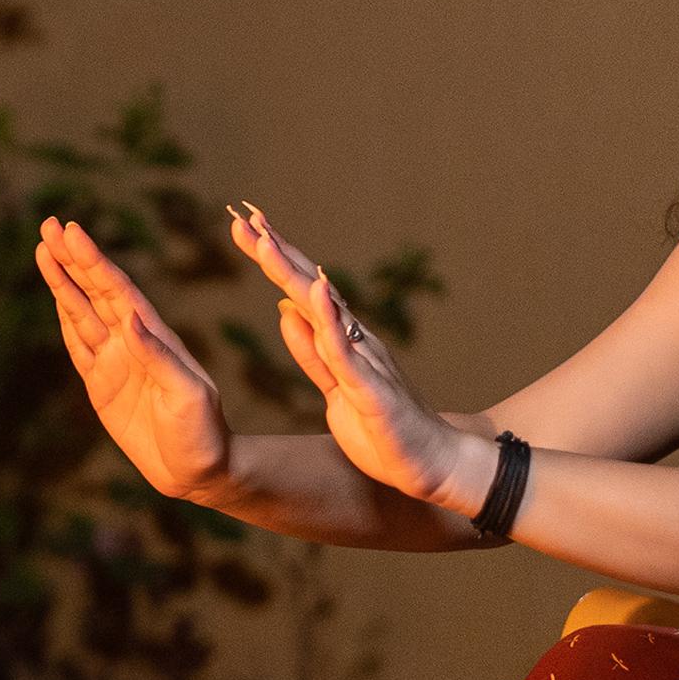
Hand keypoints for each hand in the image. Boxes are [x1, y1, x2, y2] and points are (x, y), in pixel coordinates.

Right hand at [36, 218, 237, 503]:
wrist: (201, 471)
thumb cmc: (203, 433)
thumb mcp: (186, 394)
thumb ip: (157, 356)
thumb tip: (129, 318)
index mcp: (154, 336)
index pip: (117, 289)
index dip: (93, 260)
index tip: (72, 231)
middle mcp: (131, 341)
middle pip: (94, 291)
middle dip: (71, 258)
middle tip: (47, 224)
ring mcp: (115, 362)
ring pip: (80, 312)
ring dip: (62, 282)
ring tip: (42, 250)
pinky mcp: (103, 386)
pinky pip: (78, 346)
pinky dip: (65, 319)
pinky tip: (57, 297)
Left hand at [231, 204, 496, 518]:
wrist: (433, 463)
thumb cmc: (383, 428)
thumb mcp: (333, 386)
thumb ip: (310, 350)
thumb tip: (284, 308)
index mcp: (341, 340)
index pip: (302, 291)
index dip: (274, 260)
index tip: (245, 227)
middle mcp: (355, 339)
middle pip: (311, 286)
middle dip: (279, 251)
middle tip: (247, 215)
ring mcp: (365, 361)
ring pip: (325, 310)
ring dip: (296, 274)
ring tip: (268, 242)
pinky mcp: (372, 390)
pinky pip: (347, 353)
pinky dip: (330, 322)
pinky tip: (315, 295)